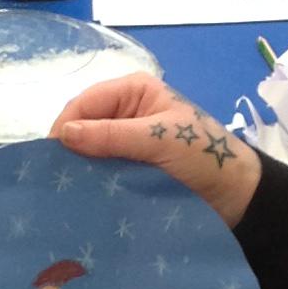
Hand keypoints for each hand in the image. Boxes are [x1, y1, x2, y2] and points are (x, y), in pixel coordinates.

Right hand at [50, 78, 261, 226]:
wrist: (238, 194)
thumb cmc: (204, 155)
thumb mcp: (159, 139)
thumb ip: (112, 136)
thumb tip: (63, 135)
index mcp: (134, 91)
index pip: (85, 103)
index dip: (65, 127)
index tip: (49, 159)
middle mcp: (127, 112)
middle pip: (84, 126)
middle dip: (70, 149)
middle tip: (53, 180)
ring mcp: (129, 142)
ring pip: (91, 152)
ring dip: (81, 169)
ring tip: (64, 191)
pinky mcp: (132, 168)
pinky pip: (104, 171)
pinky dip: (94, 182)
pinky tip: (83, 197)